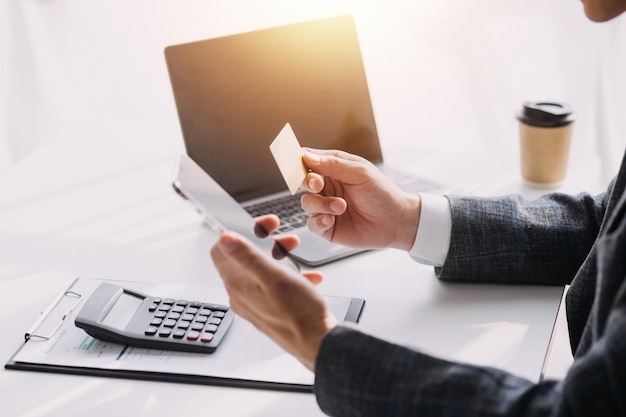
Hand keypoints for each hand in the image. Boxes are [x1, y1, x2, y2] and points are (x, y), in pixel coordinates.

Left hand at [210, 219, 336, 370]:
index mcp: (237, 285)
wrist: (318, 343)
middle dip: (263, 242)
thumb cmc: (299, 314)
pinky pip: (275, 286)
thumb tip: (225, 238)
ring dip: (279, 257)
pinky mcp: (270, 309)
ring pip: (261, 270)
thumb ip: (247, 256)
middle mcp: (242, 295)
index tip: (256, 226)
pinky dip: (289, 276)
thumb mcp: (274, 277)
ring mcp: (256, 303)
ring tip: (296, 253)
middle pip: (243, 259)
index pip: (221, 251)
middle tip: (280, 235)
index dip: (237, 233)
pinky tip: (307, 277)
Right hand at [301, 149, 421, 250]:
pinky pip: (311, 223)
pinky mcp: (326, 226)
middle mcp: (327, 186)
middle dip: (307, 182)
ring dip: (321, 204)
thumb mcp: (360, 173)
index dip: (298, 160)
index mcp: (334, 167)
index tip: (297, 163)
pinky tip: (331, 220)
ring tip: (341, 207)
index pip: (308, 160)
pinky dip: (318, 221)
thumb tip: (307, 157)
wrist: (395, 221)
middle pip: (302, 181)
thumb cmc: (382, 193)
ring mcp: (325, 206)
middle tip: (319, 185)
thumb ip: (333, 164)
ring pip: (306, 202)